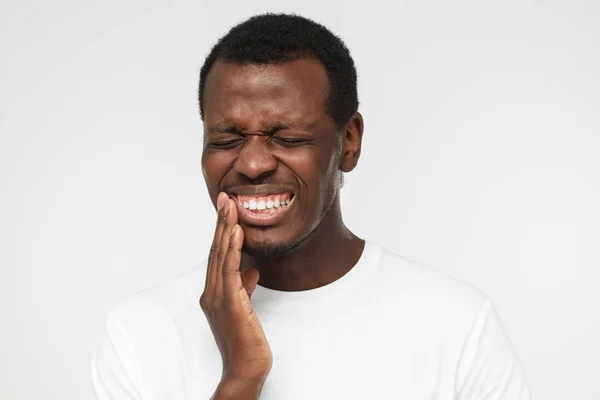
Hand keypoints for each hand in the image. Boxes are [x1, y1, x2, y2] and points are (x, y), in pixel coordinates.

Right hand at [200, 192, 272, 390]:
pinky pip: (230, 271)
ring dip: (226, 228)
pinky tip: (237, 233)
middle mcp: (212, 292)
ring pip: (221, 256)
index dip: (221, 229)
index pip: (217, 254)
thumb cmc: (246, 340)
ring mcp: (219, 298)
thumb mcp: (246, 307)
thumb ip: (245, 286)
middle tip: (225, 197)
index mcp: (214, 291)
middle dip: (221, 221)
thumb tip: (252, 270)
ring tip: (230, 206)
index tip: (226, 208)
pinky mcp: (230, 304)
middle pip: (216, 249)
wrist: (246, 368)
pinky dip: (233, 250)